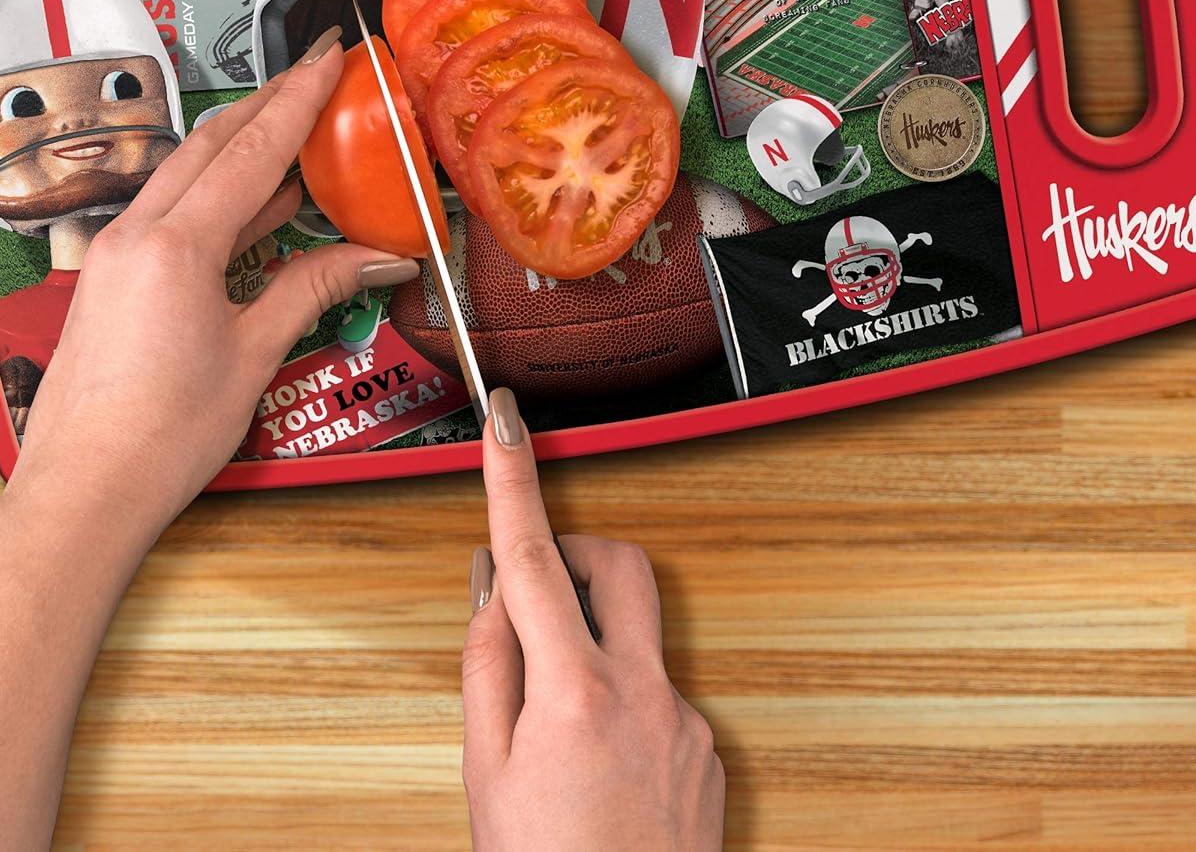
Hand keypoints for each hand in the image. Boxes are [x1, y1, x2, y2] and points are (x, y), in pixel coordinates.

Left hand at [6, 25, 418, 546]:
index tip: (329, 59)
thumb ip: (312, 289)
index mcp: (176, 245)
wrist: (83, 492)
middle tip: (316, 77)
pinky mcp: (112, 277)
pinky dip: (215, 192)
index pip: (251, 150)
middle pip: (211, 144)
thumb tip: (376, 257)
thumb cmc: (162, 436)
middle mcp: (137, 234)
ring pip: (186, 173)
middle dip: (267, 105)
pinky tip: (252, 203)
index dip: (298, 99)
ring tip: (294, 129)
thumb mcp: (253, 355)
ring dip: (240, 146)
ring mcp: (117, 253)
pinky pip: (170, 211)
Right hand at [461, 390, 723, 851]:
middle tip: (534, 603)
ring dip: (594, 643)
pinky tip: (597, 773)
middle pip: (617, 565)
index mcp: (575, 694)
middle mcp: (644, 693)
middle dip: (575, 557)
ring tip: (558, 729)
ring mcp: (687, 721)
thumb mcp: (485, 777)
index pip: (531, 558)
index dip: (513, 480)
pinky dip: (621, 703)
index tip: (504, 419)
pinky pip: (660, 691)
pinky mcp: (710, 749)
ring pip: (639, 633)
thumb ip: (488, 667)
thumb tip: (494, 587)